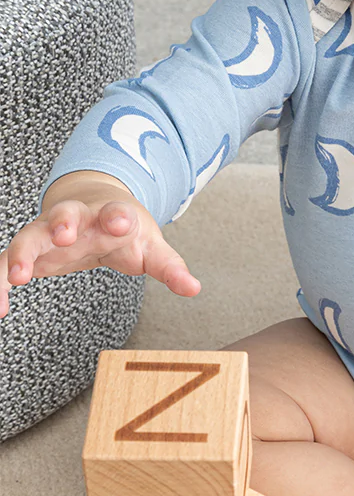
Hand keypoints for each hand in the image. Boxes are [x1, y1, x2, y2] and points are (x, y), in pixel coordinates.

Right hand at [0, 195, 200, 317]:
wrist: (92, 207)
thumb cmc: (123, 228)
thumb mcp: (150, 246)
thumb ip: (170, 267)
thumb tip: (194, 288)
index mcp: (110, 215)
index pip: (115, 211)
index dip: (119, 216)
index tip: (123, 221)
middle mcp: (75, 219)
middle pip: (65, 215)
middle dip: (64, 222)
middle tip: (64, 233)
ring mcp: (48, 233)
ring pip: (29, 237)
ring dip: (22, 253)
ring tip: (18, 276)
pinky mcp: (30, 251)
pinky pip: (5, 266)